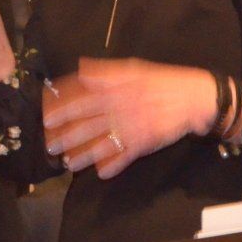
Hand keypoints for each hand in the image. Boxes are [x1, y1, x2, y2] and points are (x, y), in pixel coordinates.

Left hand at [43, 58, 215, 178]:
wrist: (194, 97)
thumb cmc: (162, 81)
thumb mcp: (134, 68)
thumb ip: (106, 71)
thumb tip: (81, 68)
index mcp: (117, 90)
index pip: (84, 100)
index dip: (64, 110)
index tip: (47, 119)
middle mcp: (121, 109)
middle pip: (88, 125)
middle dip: (67, 137)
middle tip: (50, 147)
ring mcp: (132, 127)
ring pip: (103, 144)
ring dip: (84, 156)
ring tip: (69, 165)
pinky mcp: (145, 142)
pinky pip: (125, 156)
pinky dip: (114, 166)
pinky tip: (101, 174)